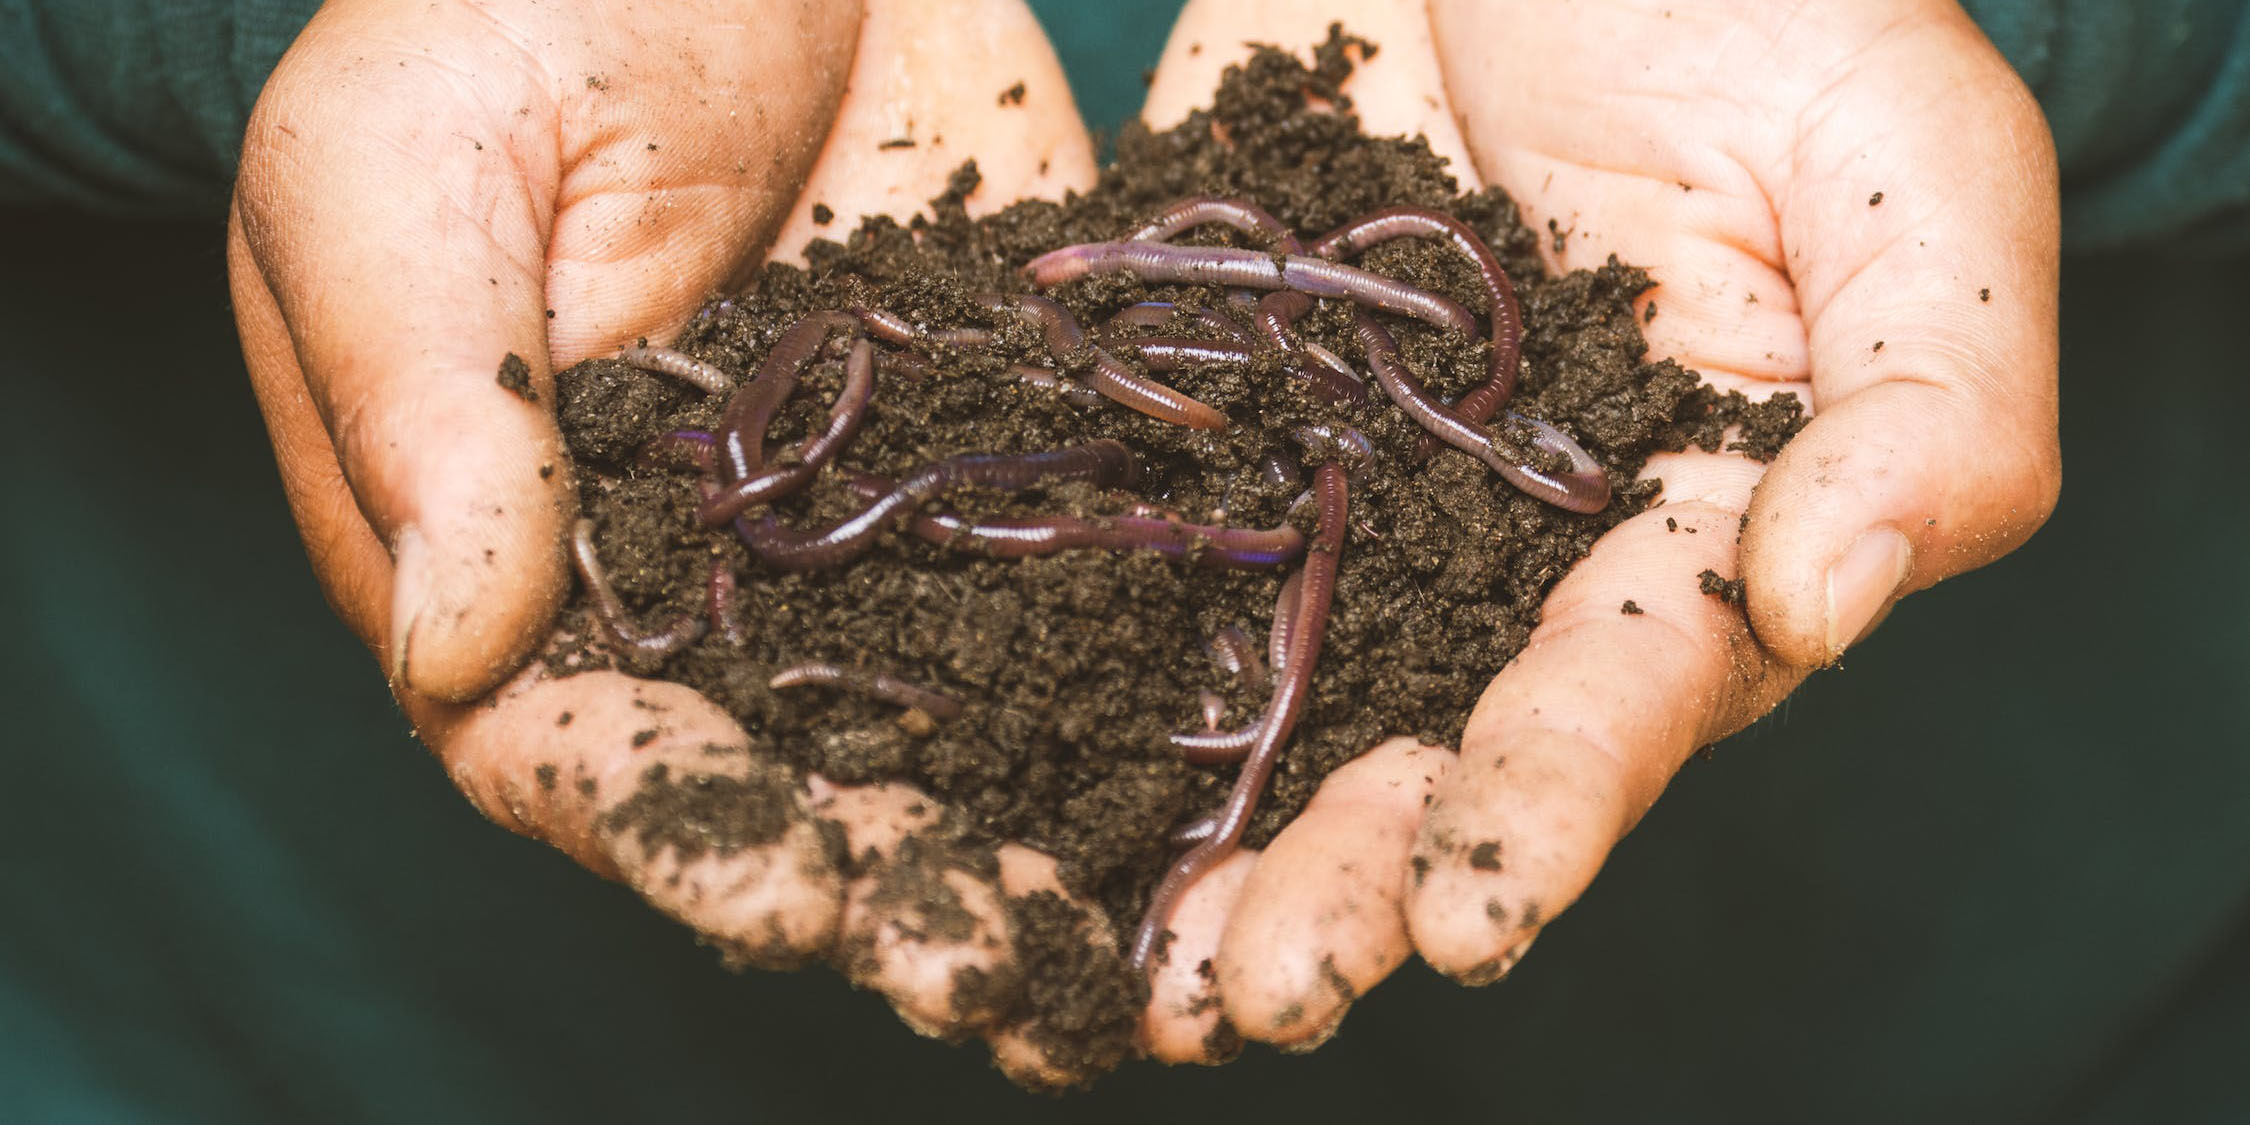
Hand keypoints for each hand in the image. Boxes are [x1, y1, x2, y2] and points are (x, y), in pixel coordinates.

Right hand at [228, 0, 1114, 1084]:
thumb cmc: (498, 2)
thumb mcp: (405, 172)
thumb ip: (430, 401)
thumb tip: (454, 649)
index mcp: (525, 551)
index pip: (581, 750)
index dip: (684, 839)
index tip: (793, 893)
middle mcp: (713, 577)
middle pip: (799, 780)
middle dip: (902, 888)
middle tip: (1011, 971)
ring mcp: (877, 519)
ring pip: (963, 715)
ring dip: (1051, 837)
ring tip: (1153, 942)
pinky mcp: (1012, 437)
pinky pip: (1089, 564)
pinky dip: (1162, 665)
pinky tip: (1260, 752)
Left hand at [1133, 0, 2058, 1057]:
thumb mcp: (1903, 171)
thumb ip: (1928, 402)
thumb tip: (1829, 608)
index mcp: (1679, 523)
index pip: (1622, 696)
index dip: (1549, 808)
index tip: (1469, 919)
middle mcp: (1492, 544)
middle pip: (1416, 743)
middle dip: (1342, 878)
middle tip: (1256, 990)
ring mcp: (1331, 478)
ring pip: (1255, 688)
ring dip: (1187, 832)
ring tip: (1117, 961)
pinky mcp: (1194, 398)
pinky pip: (1116, 531)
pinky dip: (1043, 646)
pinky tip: (969, 760)